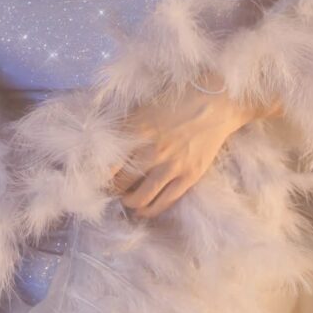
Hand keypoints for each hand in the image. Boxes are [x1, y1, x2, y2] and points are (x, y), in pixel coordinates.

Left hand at [107, 76, 251, 218]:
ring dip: (128, 202)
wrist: (214, 104)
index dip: (98, 174)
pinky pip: (165, 202)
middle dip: (112, 189)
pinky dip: (150, 210)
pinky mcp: (189, 176)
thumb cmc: (176, 101)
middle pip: (120, 182)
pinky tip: (143, 210)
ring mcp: (171, 165)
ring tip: (126, 200)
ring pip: (140, 197)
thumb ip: (125, 129)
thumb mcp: (143, 109)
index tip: (97, 177)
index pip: (108, 163)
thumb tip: (105, 148)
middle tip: (110, 189)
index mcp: (136, 130)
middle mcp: (151, 150)